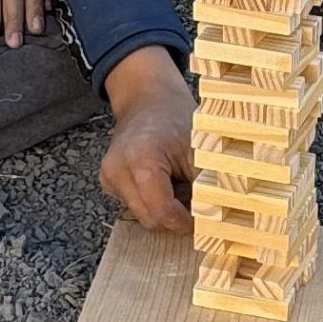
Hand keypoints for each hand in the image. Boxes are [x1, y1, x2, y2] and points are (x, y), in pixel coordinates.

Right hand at [100, 47, 195, 232]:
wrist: (148, 99)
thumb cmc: (175, 118)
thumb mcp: (198, 151)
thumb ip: (205, 187)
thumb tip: (215, 221)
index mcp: (141, 160)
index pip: (162, 211)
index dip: (185, 222)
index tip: (203, 221)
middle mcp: (117, 170)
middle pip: (150, 217)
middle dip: (174, 217)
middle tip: (194, 202)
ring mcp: (108, 176)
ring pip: (141, 214)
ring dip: (162, 209)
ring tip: (178, 184)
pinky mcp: (107, 180)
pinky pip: (133, 205)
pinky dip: (151, 201)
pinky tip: (162, 182)